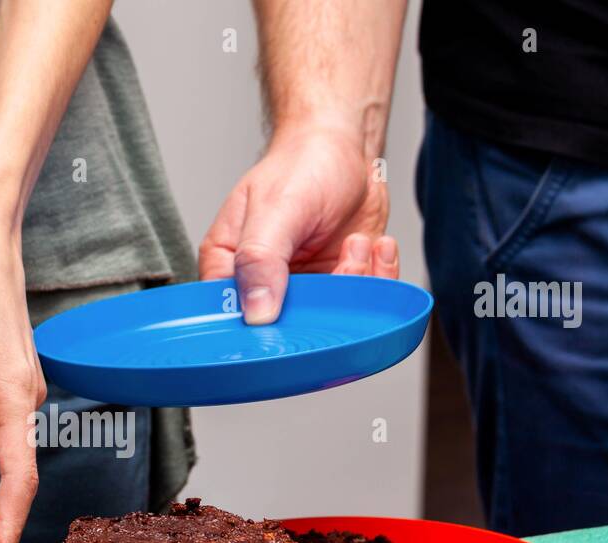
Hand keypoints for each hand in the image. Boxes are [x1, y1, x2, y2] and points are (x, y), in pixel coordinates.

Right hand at [199, 124, 398, 324]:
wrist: (345, 148)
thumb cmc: (301, 166)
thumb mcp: (276, 209)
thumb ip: (260, 259)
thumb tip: (255, 311)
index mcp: (229, 267)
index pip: (230, 318)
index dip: (258, 329)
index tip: (290, 317)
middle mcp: (264, 283)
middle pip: (285, 327)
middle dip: (323, 304)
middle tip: (341, 267)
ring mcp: (304, 287)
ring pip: (329, 319)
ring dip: (354, 283)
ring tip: (356, 244)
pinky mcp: (339, 284)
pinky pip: (361, 302)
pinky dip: (378, 278)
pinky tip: (376, 246)